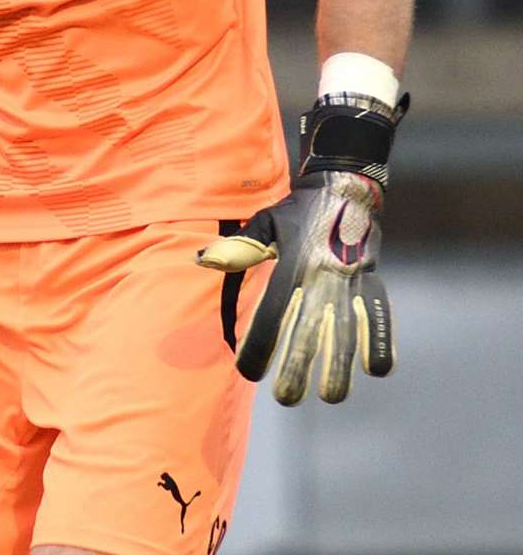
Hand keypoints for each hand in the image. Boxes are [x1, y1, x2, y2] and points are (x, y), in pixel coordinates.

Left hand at [197, 92, 406, 404]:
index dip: (258, 346)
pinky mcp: (374, 281)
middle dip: (298, 369)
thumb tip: (202, 259)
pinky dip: (382, 342)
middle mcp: (320, 277)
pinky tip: (377, 369)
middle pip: (308, 332)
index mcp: (290, 265)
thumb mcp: (264, 223)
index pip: (270, 314)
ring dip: (340, 367)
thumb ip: (239, 248)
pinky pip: (381, 317)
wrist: (345, 187)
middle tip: (286, 398)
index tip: (247, 372)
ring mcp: (350, 281)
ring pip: (346, 333)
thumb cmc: (297, 211)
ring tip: (331, 395)